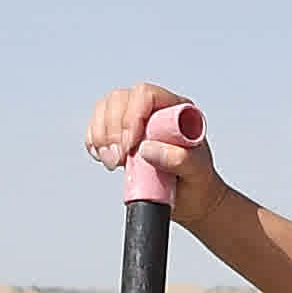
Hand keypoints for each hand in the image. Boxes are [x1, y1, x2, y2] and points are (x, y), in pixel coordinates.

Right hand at [79, 82, 226, 225]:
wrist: (191, 198)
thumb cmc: (198, 181)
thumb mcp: (197, 172)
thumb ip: (180, 159)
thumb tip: (147, 149)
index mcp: (176, 108)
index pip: (146, 95)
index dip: (132, 116)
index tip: (130, 146)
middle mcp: (154, 109)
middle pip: (120, 99)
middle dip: (112, 130)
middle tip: (119, 159)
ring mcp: (135, 120)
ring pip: (105, 109)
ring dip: (101, 136)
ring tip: (113, 162)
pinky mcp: (121, 135)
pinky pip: (97, 126)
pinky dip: (94, 141)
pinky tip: (102, 156)